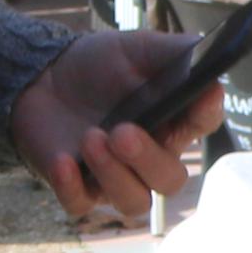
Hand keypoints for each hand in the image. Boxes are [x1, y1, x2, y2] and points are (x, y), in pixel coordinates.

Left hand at [13, 29, 217, 224]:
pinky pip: (81, 204)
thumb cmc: (99, 64)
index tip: (203, 96)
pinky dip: (72, 187)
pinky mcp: (76, 188)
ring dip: (114, 174)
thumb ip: (175, 52)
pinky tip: (63, 161)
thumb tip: (208, 54)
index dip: (206, 112)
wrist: (43, 75)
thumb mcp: (137, 48)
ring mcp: (114, 178)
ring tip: (90, 138)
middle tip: (122, 132)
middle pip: (170, 180)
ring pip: (134, 202)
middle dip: (148, 160)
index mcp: (173, 121)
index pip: (202, 123)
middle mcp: (150, 157)